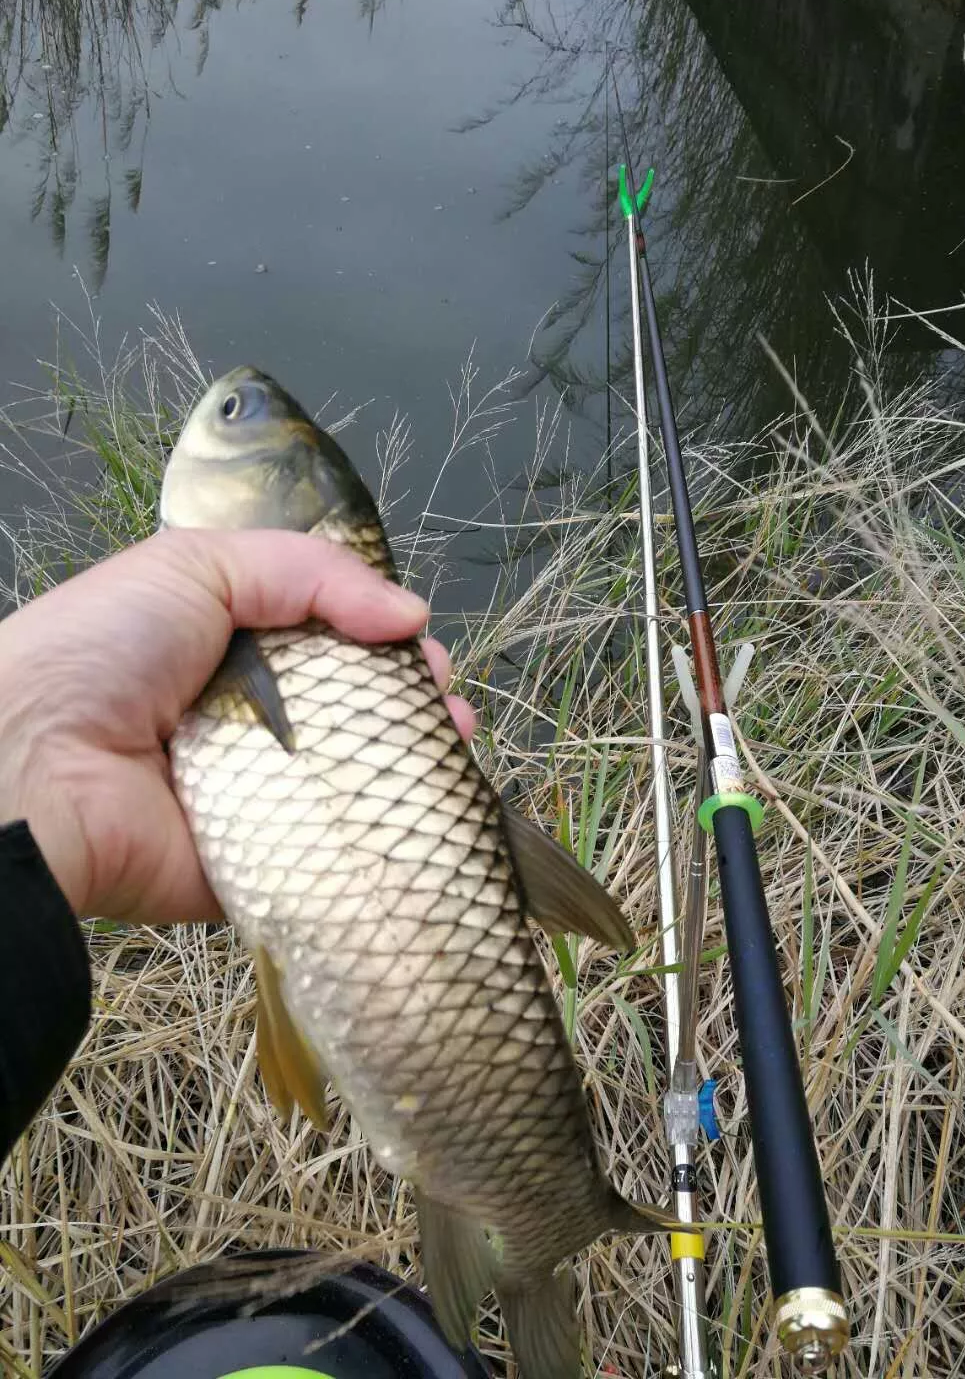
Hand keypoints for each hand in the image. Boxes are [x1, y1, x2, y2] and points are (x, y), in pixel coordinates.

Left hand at [0, 529, 475, 924]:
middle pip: (349, 714)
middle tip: (443, 702)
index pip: (325, 643)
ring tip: (455, 744)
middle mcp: (246, 725)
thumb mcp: (199, 565)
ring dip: (413, 766)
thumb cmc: (105, 650)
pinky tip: (434, 816)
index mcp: (228, 652)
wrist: (34, 767)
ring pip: (353, 783)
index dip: (379, 640)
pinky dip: (383, 837)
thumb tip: (413, 616)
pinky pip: (331, 852)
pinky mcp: (260, 867)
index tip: (421, 645)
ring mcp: (256, 800)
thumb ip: (312, 572)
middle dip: (409, 703)